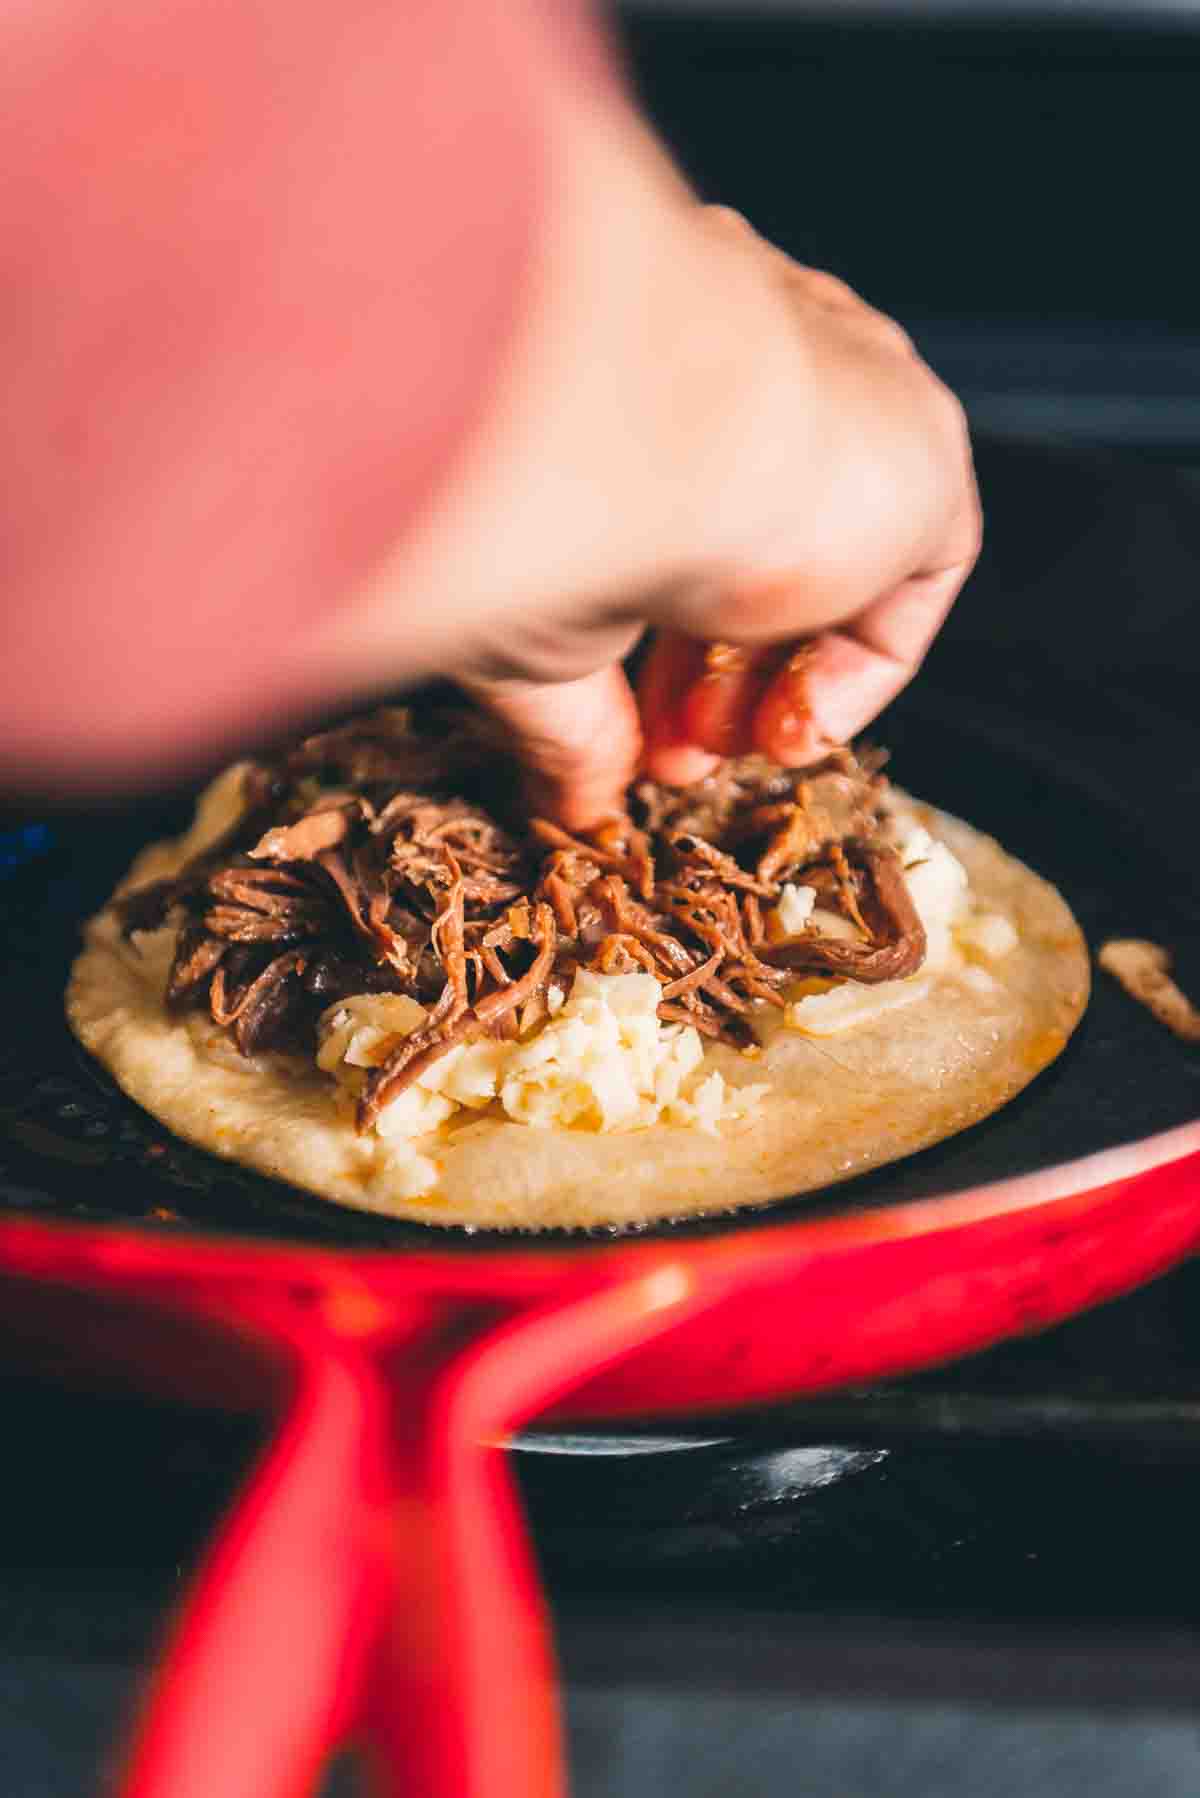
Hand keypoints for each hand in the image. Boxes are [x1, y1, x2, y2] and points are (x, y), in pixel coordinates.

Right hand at [474, 208, 979, 821]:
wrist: (613, 429)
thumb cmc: (532, 501)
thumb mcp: (537, 630)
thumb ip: (571, 720)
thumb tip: (573, 806)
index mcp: (644, 351)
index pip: (671, 494)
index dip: (648, 631)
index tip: (618, 712)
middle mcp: (752, 348)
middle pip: (756, 536)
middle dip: (709, 676)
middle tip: (665, 755)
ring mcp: (845, 390)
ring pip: (833, 563)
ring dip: (771, 685)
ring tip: (716, 753)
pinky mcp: (921, 450)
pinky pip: (913, 577)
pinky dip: (853, 671)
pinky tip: (786, 723)